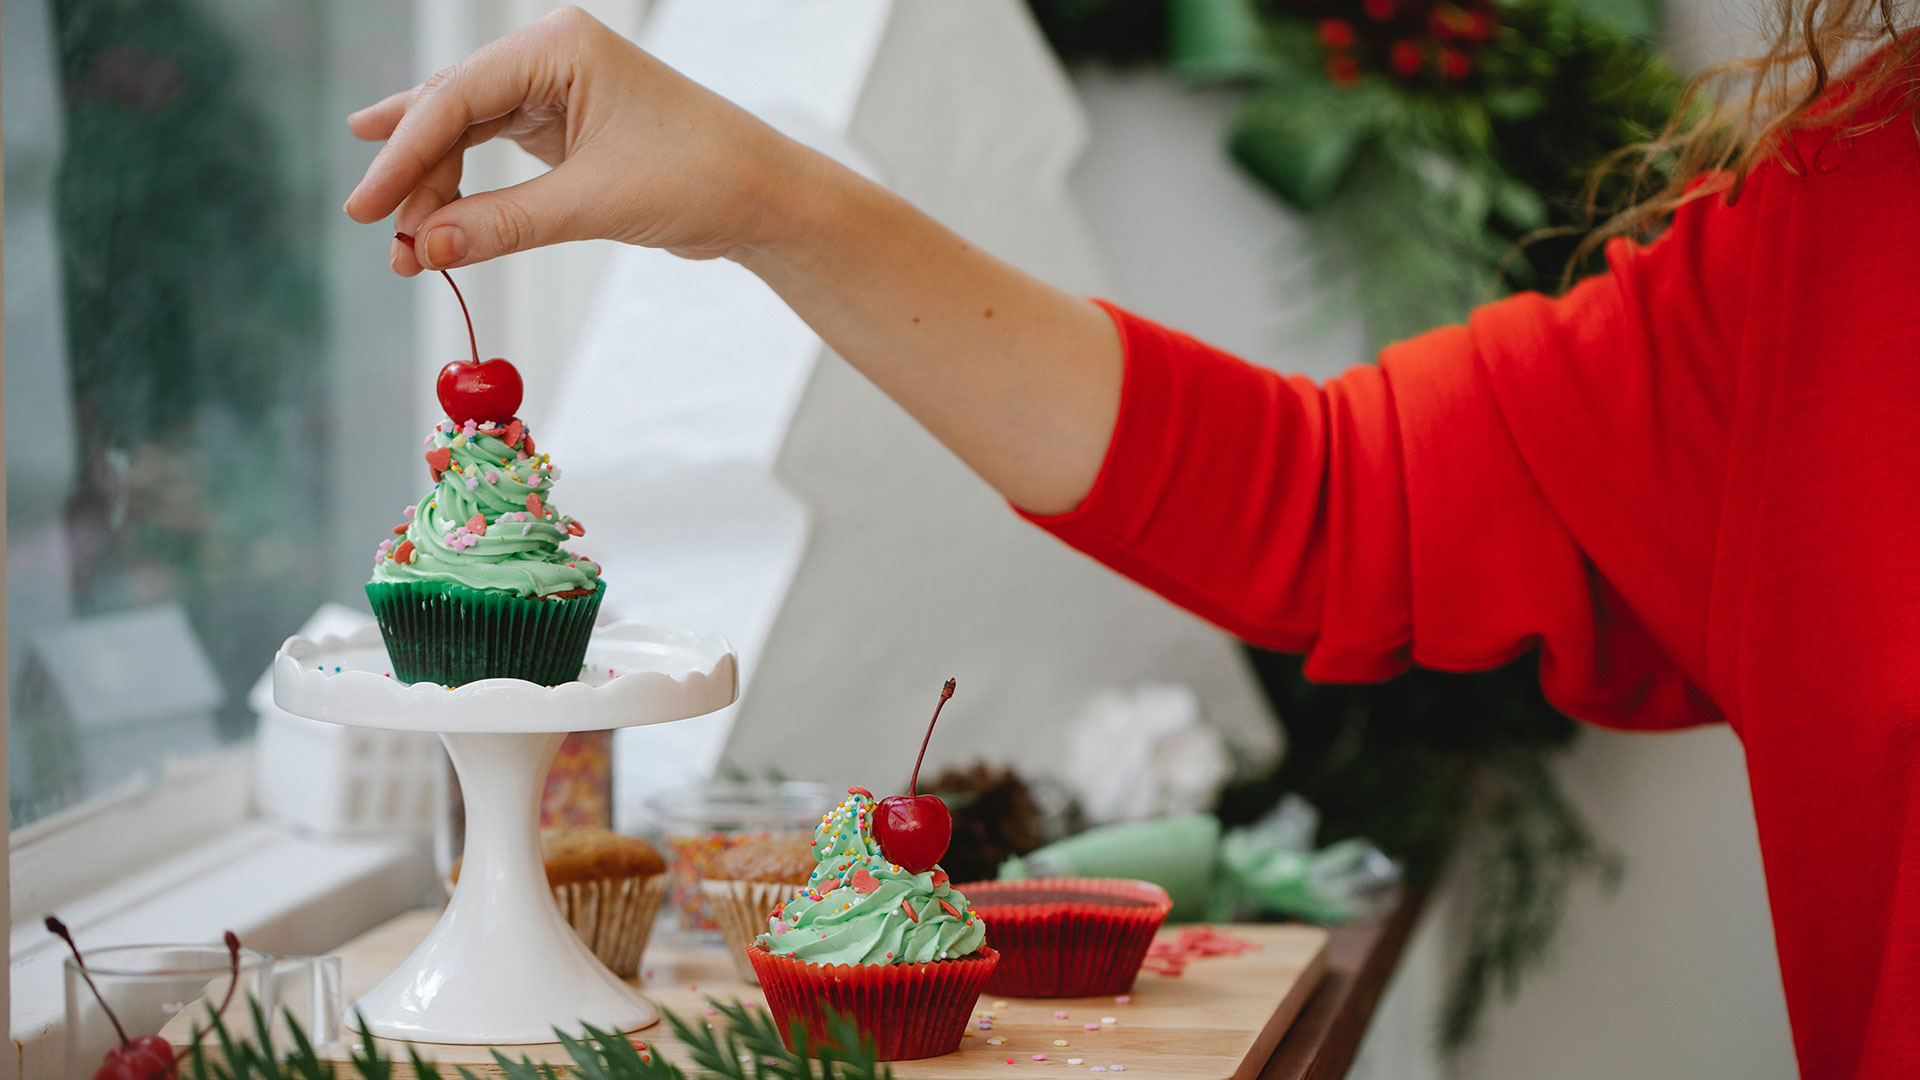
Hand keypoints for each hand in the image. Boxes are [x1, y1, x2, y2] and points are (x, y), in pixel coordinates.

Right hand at [344, 5, 803, 273]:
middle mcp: (551, 57)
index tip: (365, 208)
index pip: (456, 98)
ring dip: (436, 191)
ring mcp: (556, 90)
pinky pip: (494, 153)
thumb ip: (503, 225)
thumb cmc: (699, 177)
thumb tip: (426, 249)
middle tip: (382, 236)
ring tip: (406, 248)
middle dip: (416, 178)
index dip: (403, 156)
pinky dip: (466, 192)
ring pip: (467, 135)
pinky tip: (427, 212)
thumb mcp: (592, 203)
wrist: (763, 198)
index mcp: (559, 46)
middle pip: (452, 113)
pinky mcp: (565, 128)